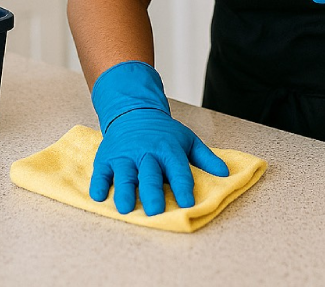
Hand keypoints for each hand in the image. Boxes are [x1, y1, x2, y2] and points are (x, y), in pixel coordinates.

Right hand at [90, 61, 228, 214]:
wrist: (133, 113)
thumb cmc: (163, 133)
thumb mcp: (187, 140)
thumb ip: (205, 158)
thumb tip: (226, 173)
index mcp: (168, 150)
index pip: (178, 170)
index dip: (183, 187)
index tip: (188, 204)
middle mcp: (146, 153)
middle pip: (150, 175)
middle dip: (153, 193)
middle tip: (156, 211)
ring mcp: (125, 156)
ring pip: (124, 175)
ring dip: (125, 192)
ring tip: (126, 209)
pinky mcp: (106, 159)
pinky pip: (101, 173)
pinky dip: (99, 184)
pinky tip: (98, 196)